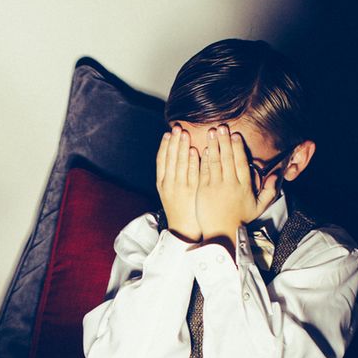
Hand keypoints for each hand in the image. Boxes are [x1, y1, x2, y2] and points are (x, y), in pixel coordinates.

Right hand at [155, 125, 201, 240]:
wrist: (185, 230)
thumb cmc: (180, 209)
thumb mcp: (169, 192)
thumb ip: (171, 175)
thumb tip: (175, 155)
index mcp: (162, 184)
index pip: (161, 161)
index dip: (165, 146)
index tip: (168, 133)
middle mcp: (169, 184)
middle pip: (171, 159)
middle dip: (174, 142)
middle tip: (177, 128)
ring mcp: (181, 188)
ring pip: (181, 164)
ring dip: (183, 148)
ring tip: (185, 134)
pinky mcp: (193, 192)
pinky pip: (193, 174)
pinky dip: (194, 161)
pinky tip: (196, 150)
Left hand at [194, 124, 278, 241]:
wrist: (221, 233)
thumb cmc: (240, 219)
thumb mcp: (259, 207)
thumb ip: (270, 190)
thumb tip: (278, 174)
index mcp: (244, 187)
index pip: (241, 163)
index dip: (238, 147)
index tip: (235, 135)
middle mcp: (230, 185)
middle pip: (227, 159)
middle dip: (224, 141)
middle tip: (222, 126)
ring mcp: (215, 187)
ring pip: (215, 162)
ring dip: (213, 146)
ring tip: (212, 132)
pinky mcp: (203, 191)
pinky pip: (203, 172)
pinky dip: (203, 159)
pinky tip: (202, 148)